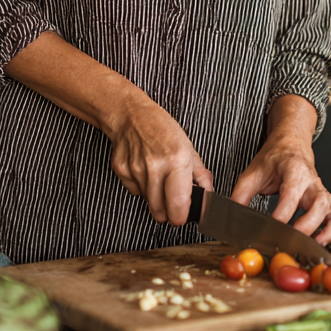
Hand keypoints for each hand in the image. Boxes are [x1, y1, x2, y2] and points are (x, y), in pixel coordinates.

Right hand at [4, 32, 211, 225]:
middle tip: (174, 201)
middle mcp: (156, 167)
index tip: (185, 214)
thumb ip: (200, 174)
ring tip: (160, 179)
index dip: (183, 216)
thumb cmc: (162, 128)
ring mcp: (136, 170)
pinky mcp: (122, 171)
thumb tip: (208, 195)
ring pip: (148, 203)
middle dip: (169, 212)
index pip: (179, 207)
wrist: (130, 114)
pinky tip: (146, 171)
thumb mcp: (188, 147)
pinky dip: (142, 188)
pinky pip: (135, 192)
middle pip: (161, 213)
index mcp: (177, 160)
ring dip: (156, 198)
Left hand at [230, 98, 330, 244]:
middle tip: (288, 243)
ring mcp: (321, 190)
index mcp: (293, 170)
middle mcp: (312, 181)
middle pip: (317, 205)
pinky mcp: (326, 199)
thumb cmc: (273, 160)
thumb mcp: (252, 173)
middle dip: (304, 227)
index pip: (290, 195)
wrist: (291, 146)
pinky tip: (320, 241)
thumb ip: (241, 195)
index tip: (269, 230)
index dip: (281, 216)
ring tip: (307, 247)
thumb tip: (230, 218)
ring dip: (322, 231)